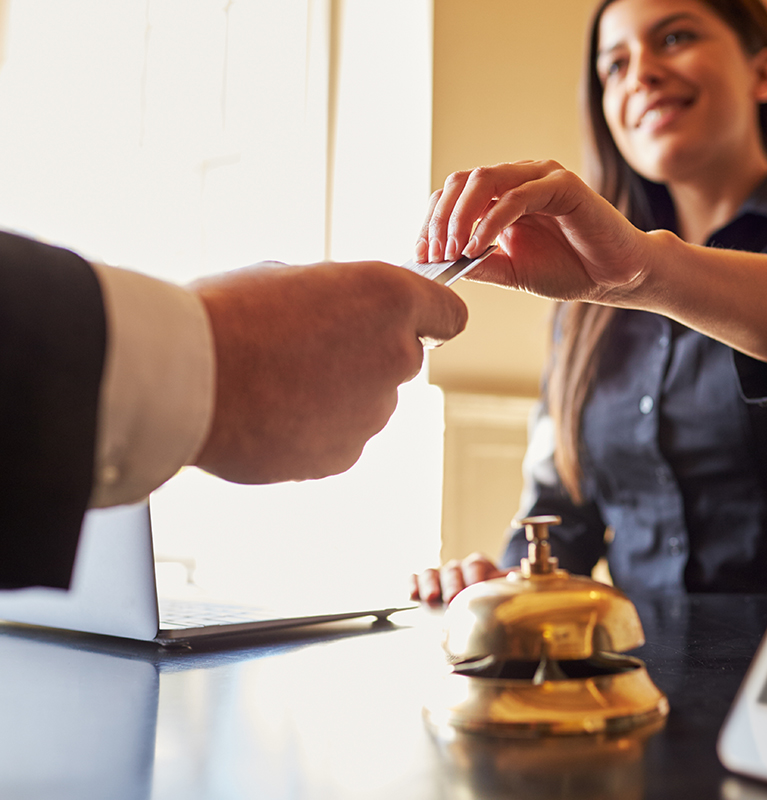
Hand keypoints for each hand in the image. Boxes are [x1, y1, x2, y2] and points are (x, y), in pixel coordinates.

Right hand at [190, 260, 466, 483]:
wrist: (184, 378)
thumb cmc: (227, 315)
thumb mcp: (290, 277)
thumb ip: (337, 298)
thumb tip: (339, 313)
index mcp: (390, 300)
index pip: (449, 313)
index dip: (428, 316)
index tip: (409, 321)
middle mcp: (396, 357)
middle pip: (401, 358)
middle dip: (366, 354)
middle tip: (307, 348)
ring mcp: (374, 413)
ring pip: (368, 401)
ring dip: (337, 394)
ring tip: (274, 383)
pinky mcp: (344, 455)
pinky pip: (339, 437)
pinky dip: (313, 430)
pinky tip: (268, 414)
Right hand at [411, 552, 509, 604]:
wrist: (472, 609)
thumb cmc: (488, 598)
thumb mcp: (501, 589)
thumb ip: (512, 583)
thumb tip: (525, 576)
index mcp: (478, 566)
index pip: (476, 565)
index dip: (475, 575)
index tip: (475, 587)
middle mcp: (457, 569)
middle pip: (453, 570)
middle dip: (453, 583)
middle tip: (453, 597)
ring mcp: (439, 577)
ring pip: (431, 573)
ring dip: (430, 584)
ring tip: (431, 597)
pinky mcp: (422, 586)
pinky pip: (414, 579)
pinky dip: (412, 584)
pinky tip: (412, 594)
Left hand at [415, 160, 651, 303]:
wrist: (616, 277)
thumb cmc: (570, 270)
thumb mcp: (512, 271)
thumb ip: (478, 264)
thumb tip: (438, 265)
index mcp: (503, 193)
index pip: (454, 194)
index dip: (432, 222)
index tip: (421, 256)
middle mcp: (518, 178)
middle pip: (461, 181)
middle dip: (440, 219)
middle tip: (433, 255)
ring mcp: (540, 176)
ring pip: (483, 180)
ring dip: (460, 216)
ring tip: (454, 251)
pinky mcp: (563, 185)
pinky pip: (516, 196)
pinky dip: (492, 221)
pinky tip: (479, 246)